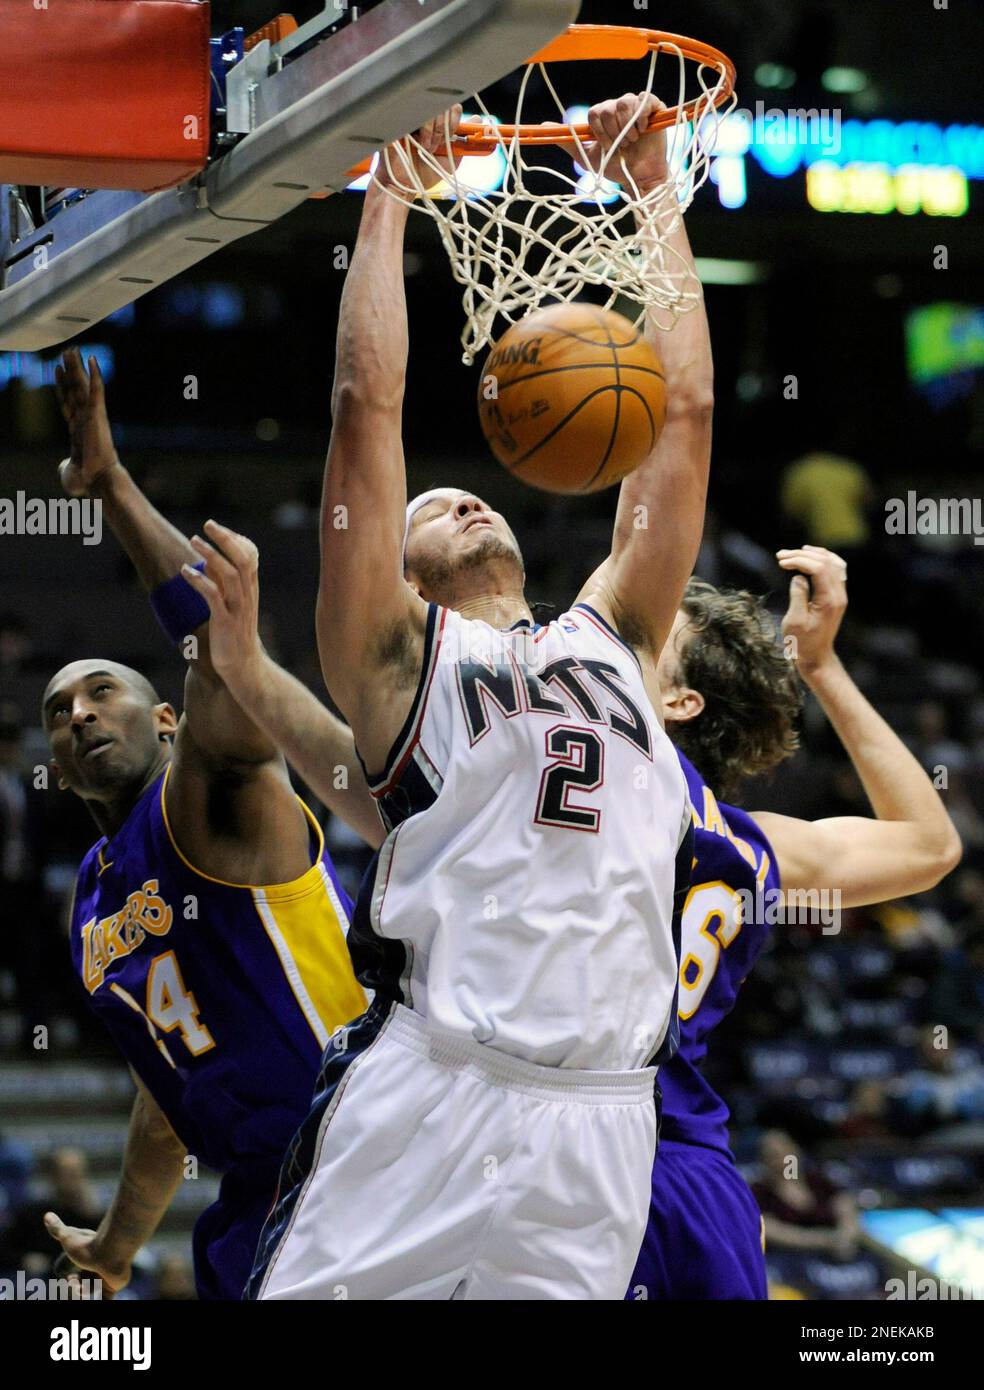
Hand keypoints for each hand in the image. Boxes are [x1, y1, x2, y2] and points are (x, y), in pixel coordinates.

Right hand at [44, 1212, 129, 1297]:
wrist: (110, 1251)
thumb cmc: (88, 1245)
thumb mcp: (67, 1236)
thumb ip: (57, 1228)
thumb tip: (47, 1215)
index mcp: (86, 1262)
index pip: (73, 1280)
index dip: (69, 1283)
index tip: (70, 1279)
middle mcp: (96, 1271)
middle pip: (81, 1288)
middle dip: (74, 1290)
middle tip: (76, 1285)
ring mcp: (104, 1280)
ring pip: (88, 1295)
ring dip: (82, 1295)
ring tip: (82, 1290)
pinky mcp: (112, 1289)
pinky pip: (102, 1301)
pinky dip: (96, 1303)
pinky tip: (89, 1298)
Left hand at [54, 348, 121, 496]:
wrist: (99, 479)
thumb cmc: (87, 480)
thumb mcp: (69, 472)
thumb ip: (65, 466)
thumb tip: (64, 467)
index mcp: (78, 430)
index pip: (67, 404)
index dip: (61, 387)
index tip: (57, 371)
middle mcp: (85, 419)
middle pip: (75, 390)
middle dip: (70, 372)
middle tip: (67, 352)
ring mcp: (91, 415)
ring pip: (82, 386)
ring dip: (77, 367)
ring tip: (72, 350)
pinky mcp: (98, 414)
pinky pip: (96, 391)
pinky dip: (95, 375)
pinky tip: (91, 359)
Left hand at [182, 520, 263, 687]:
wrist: (244, 667)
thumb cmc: (234, 635)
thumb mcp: (231, 605)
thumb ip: (222, 583)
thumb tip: (207, 562)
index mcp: (250, 588)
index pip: (250, 555)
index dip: (235, 538)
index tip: (217, 528)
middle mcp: (247, 594)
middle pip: (242, 558)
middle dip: (225, 538)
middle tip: (207, 523)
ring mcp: (238, 608)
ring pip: (230, 574)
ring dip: (211, 555)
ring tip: (194, 541)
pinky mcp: (226, 622)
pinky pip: (214, 597)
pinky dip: (200, 581)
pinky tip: (186, 571)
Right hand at [373, 104, 464, 198]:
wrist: (403, 185)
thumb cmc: (424, 174)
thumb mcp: (450, 160)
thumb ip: (464, 141)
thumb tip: (479, 119)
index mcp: (439, 124)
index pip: (453, 107)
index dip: (455, 121)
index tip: (451, 138)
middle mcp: (427, 117)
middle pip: (443, 104)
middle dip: (444, 127)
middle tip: (436, 147)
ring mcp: (413, 116)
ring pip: (429, 108)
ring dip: (431, 130)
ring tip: (426, 148)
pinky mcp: (400, 119)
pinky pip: (413, 112)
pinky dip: (419, 128)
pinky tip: (416, 143)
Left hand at [562, 93, 669, 192]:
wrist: (638, 177)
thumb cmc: (615, 166)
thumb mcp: (587, 155)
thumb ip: (569, 141)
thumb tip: (544, 127)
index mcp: (604, 115)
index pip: (595, 112)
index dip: (600, 132)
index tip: (608, 147)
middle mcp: (618, 107)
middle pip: (609, 108)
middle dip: (614, 132)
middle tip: (622, 146)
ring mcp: (636, 106)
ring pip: (624, 102)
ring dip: (627, 128)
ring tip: (633, 141)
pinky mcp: (654, 107)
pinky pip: (644, 100)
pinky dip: (641, 116)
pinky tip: (642, 130)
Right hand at [777, 545, 848, 678]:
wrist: (816, 657)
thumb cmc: (802, 642)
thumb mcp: (794, 621)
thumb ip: (798, 595)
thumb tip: (799, 576)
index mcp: (829, 601)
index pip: (818, 568)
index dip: (798, 561)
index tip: (781, 562)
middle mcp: (839, 595)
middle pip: (825, 562)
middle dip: (802, 555)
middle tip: (780, 556)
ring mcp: (840, 595)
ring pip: (832, 563)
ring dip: (813, 555)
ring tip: (794, 553)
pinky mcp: (837, 596)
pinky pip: (835, 570)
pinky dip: (823, 561)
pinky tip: (811, 557)